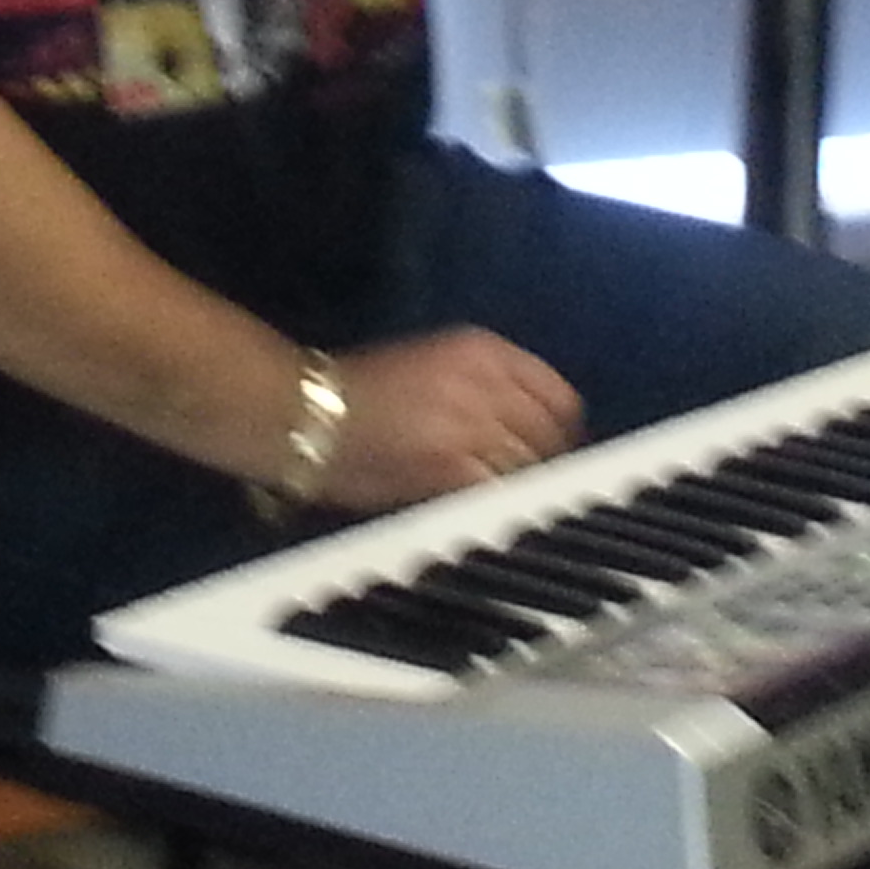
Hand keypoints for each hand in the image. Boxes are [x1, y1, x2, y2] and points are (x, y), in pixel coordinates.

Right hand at [314, 327, 585, 510]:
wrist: (306, 412)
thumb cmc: (360, 390)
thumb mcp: (434, 365)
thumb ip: (488, 388)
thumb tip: (529, 429)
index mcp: (484, 349)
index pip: (560, 396)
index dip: (562, 433)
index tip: (554, 455)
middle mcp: (487, 381)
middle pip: (553, 437)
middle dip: (547, 467)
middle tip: (529, 491)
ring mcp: (472, 425)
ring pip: (532, 470)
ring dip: (524, 492)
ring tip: (503, 508)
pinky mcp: (453, 468)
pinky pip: (502, 496)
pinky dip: (500, 511)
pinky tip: (483, 519)